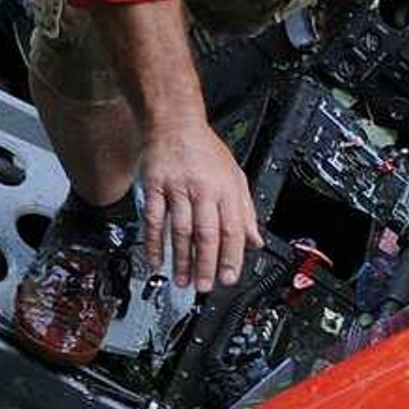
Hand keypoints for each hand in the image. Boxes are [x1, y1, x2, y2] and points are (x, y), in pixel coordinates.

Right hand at [139, 124, 261, 290]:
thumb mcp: (235, 176)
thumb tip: (254, 240)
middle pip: (206, 232)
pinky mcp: (154, 186)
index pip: (232, 228)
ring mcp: (177, 188)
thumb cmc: (205, 150)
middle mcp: (203, 189)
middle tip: (204, 285)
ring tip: (182, 279)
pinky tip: (156, 259)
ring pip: (180, 229)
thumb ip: (245, 211)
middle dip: (206, 263)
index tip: (229, 277)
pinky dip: (154, 241)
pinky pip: (154, 218)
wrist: (175, 123)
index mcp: (226, 189)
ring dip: (181, 258)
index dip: (231, 256)